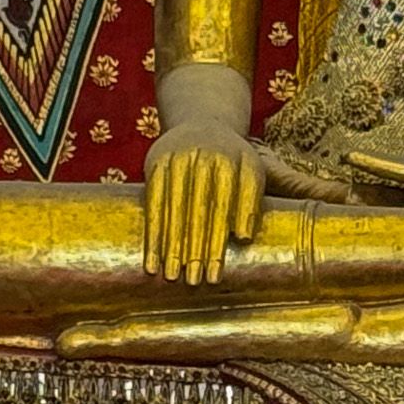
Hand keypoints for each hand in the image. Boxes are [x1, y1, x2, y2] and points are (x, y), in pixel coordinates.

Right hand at [141, 121, 265, 284]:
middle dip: (194, 250)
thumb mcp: (252, 172)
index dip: (217, 245)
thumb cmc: (234, 158)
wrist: (203, 121)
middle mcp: (202, 159)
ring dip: (170, 247)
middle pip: (196, 214)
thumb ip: (251, 203)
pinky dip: (151, 234)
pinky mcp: (154, 164)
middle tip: (193, 282)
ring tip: (171, 277)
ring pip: (172, 211)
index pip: (222, 212)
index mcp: (231, 163)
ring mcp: (176, 160)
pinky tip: (151, 260)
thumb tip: (244, 238)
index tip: (215, 276)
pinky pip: (151, 204)